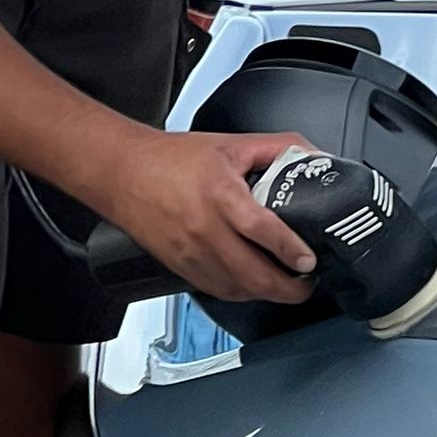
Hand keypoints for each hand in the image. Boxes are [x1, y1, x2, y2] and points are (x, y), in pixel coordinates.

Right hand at [100, 128, 319, 304]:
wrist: (121, 172)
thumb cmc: (171, 158)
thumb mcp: (232, 144)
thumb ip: (278, 148)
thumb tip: (315, 158)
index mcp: (219, 194)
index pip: (261, 230)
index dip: (290, 249)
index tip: (308, 260)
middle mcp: (203, 228)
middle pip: (252, 274)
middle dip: (288, 288)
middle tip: (306, 282)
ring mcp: (190, 253)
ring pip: (236, 289)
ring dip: (266, 293)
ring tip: (287, 286)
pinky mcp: (180, 267)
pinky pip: (218, 291)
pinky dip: (241, 293)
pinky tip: (255, 285)